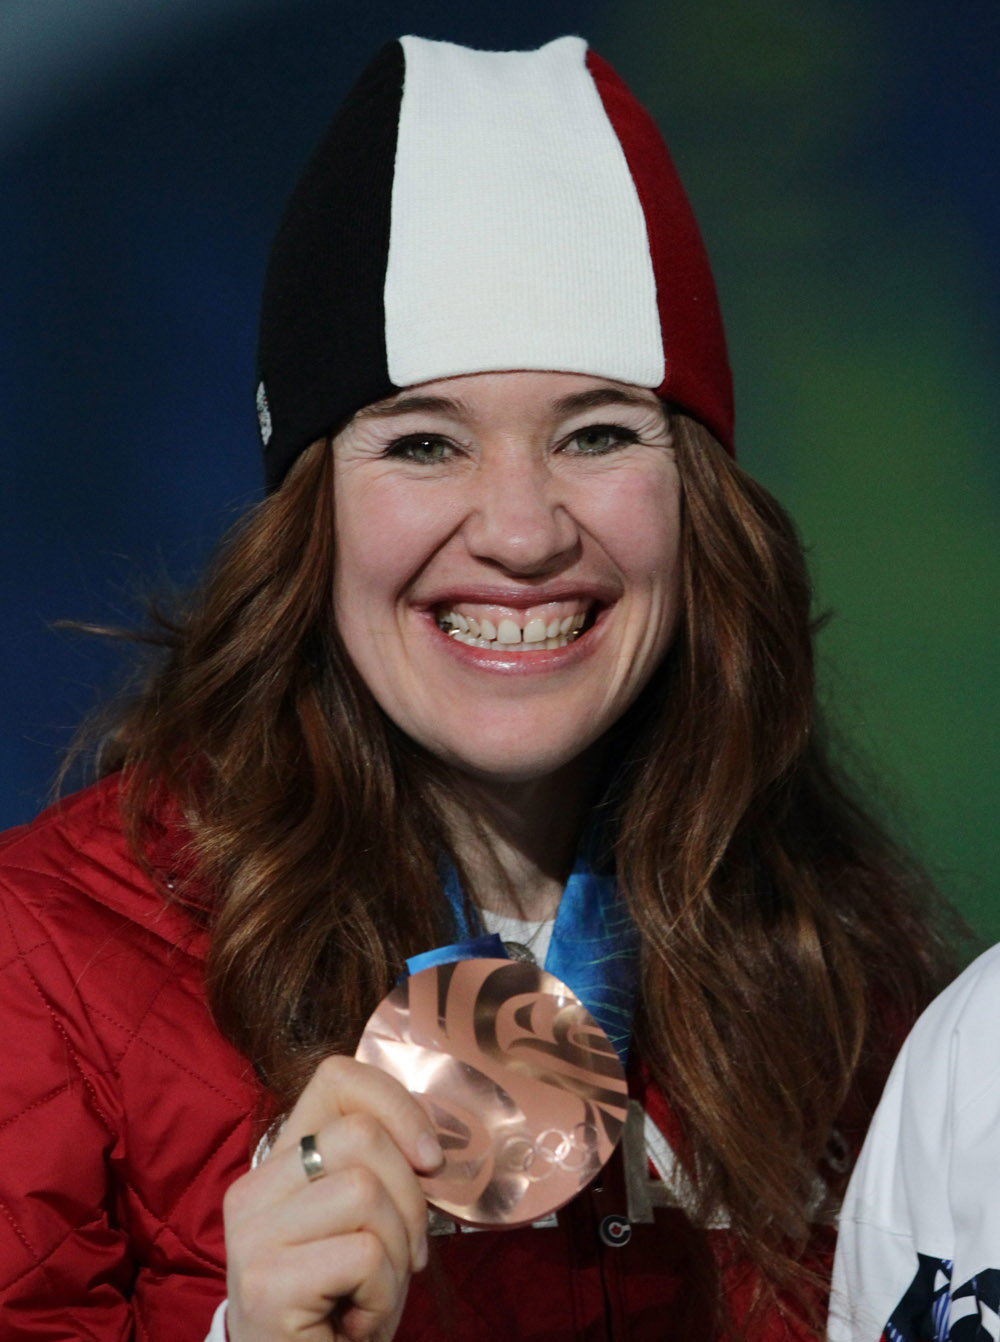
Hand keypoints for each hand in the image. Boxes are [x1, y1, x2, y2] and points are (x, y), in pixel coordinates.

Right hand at [223, 1055, 443, 1341]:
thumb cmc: (344, 1304)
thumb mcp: (366, 1223)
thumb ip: (381, 1170)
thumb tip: (432, 1148)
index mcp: (279, 1164)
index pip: (336, 1078)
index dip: (398, 1106)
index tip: (429, 1160)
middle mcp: (253, 1190)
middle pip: (361, 1135)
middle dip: (409, 1200)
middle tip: (404, 1257)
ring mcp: (252, 1235)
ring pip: (365, 1192)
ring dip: (396, 1256)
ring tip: (373, 1294)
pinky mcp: (265, 1283)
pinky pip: (364, 1256)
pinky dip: (383, 1296)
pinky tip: (356, 1322)